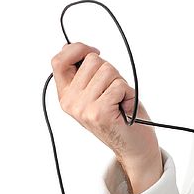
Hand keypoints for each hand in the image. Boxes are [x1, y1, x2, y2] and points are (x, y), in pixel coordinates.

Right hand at [51, 42, 161, 193]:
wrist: (134, 147)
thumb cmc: (120, 115)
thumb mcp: (96, 90)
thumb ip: (83, 72)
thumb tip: (67, 46)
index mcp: (66, 95)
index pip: (59, 60)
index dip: (78, 49)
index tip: (95, 53)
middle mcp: (70, 102)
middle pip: (93, 60)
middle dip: (110, 71)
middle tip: (113, 92)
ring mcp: (83, 108)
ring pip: (108, 70)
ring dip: (120, 83)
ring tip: (119, 101)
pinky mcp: (99, 112)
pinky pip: (119, 85)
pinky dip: (128, 93)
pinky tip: (125, 108)